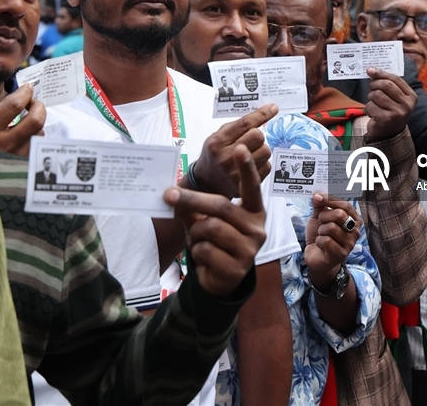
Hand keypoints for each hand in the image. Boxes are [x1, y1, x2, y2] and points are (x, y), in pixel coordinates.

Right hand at [0, 83, 45, 155]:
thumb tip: (20, 92)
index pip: (14, 105)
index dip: (25, 92)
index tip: (28, 88)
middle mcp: (4, 145)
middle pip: (35, 119)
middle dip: (38, 106)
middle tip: (33, 103)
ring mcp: (17, 158)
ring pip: (39, 134)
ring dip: (37, 125)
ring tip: (28, 122)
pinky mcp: (24, 168)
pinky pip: (38, 147)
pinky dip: (35, 139)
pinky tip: (28, 137)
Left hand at [164, 145, 266, 296]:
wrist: (220, 279)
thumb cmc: (216, 241)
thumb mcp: (207, 219)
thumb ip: (196, 205)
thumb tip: (171, 192)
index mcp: (254, 211)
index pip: (252, 187)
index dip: (246, 168)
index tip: (239, 148)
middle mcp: (257, 228)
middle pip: (220, 206)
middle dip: (191, 200)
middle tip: (169, 195)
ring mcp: (250, 250)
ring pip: (210, 228)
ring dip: (195, 233)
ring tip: (199, 241)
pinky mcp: (237, 268)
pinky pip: (205, 250)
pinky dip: (196, 252)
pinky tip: (205, 258)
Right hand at [192, 104, 277, 198]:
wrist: (206, 183)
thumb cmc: (214, 155)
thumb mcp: (218, 136)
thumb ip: (239, 125)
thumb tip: (267, 111)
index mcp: (218, 142)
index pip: (245, 124)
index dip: (261, 114)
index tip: (273, 108)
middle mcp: (226, 158)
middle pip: (258, 136)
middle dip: (257, 136)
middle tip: (250, 141)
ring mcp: (236, 173)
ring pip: (266, 151)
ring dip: (261, 150)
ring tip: (250, 154)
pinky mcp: (246, 185)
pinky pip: (267, 166)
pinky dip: (262, 163)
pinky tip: (252, 165)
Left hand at [304, 194, 360, 287]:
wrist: (316, 256)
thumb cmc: (321, 235)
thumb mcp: (319, 217)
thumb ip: (319, 205)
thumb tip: (317, 195)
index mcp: (353, 219)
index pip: (345, 205)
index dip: (330, 199)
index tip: (318, 197)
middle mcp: (355, 231)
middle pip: (339, 215)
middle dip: (324, 216)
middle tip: (321, 222)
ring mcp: (350, 243)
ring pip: (331, 228)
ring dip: (321, 230)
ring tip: (322, 235)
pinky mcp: (341, 254)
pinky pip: (326, 240)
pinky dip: (319, 241)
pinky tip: (321, 245)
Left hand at [364, 68, 416, 138]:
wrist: (389, 134)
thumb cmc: (390, 111)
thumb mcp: (394, 97)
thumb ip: (387, 84)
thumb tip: (371, 70)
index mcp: (411, 96)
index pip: (395, 79)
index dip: (381, 73)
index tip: (370, 70)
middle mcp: (407, 104)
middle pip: (386, 85)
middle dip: (374, 84)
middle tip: (371, 88)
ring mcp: (398, 112)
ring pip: (377, 95)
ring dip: (371, 98)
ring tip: (374, 103)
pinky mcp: (386, 119)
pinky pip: (371, 106)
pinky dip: (368, 108)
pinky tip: (373, 113)